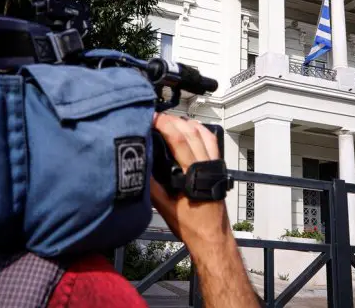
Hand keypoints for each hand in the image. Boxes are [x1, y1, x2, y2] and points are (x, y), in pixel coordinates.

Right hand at [149, 113, 231, 248]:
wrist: (211, 238)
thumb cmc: (190, 226)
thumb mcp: (164, 207)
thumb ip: (151, 186)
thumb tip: (137, 167)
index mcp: (193, 174)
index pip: (178, 139)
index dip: (164, 125)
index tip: (151, 118)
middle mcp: (207, 165)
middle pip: (190, 131)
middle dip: (172, 120)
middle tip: (156, 117)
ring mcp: (214, 165)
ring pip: (203, 133)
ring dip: (186, 122)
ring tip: (170, 120)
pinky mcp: (217, 167)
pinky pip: (211, 141)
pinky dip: (200, 130)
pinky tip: (190, 129)